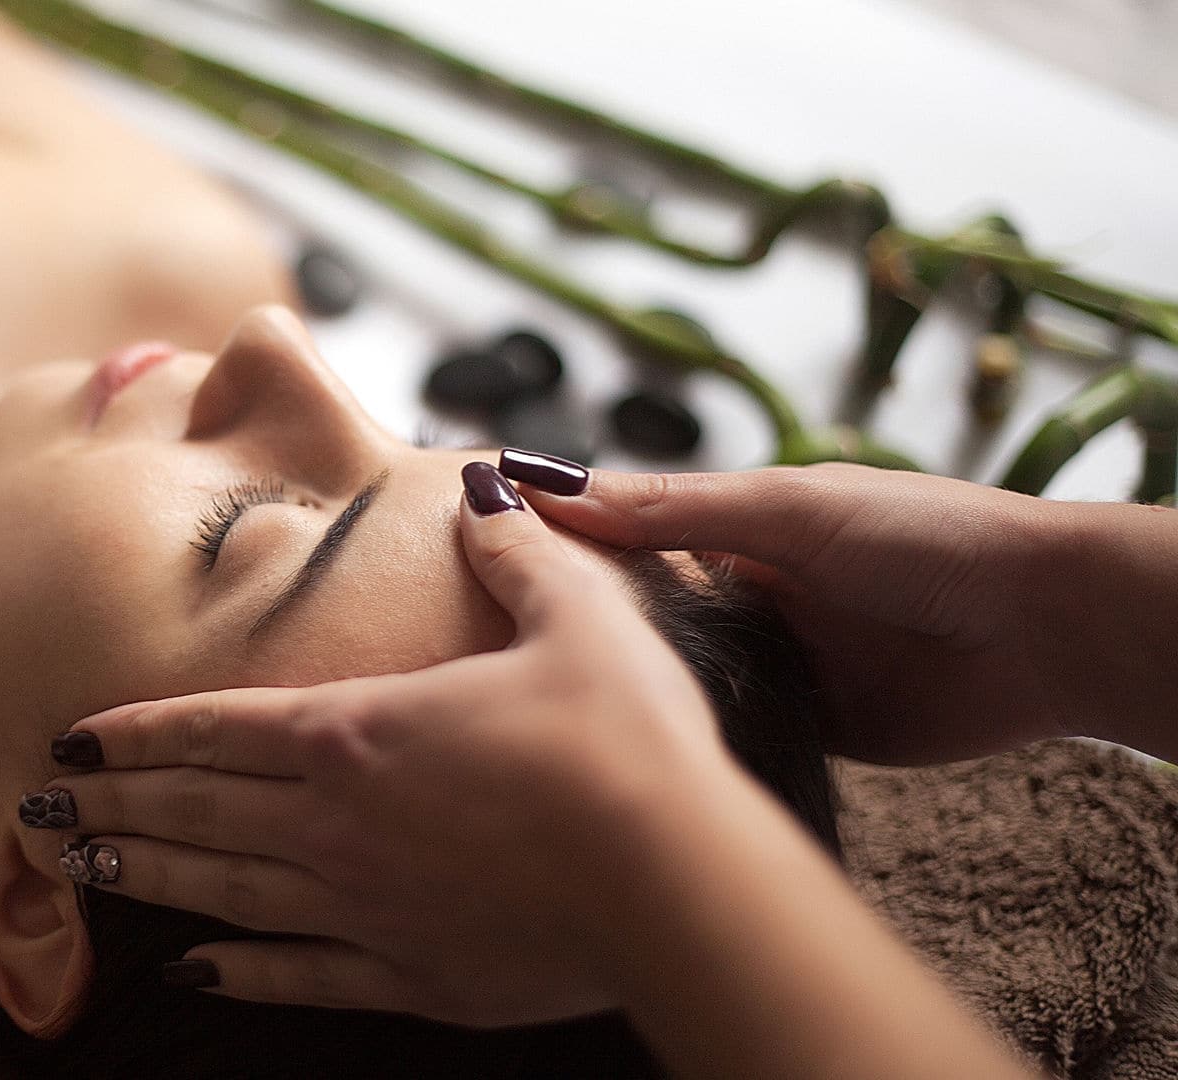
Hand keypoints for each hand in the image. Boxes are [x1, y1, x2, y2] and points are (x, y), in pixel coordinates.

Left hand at [34, 463, 755, 1027]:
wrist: (680, 884)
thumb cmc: (626, 740)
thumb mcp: (574, 613)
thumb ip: (512, 550)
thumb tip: (480, 490)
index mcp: (357, 730)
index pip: (212, 727)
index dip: (133, 731)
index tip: (67, 738)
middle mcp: (336, 823)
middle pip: (193, 812)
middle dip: (108, 807)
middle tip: (33, 809)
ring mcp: (365, 907)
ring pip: (221, 893)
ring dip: (145, 880)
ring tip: (79, 873)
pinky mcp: (410, 975)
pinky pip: (295, 976)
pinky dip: (236, 972)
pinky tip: (191, 973)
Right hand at [525, 463, 1090, 764]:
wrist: (1041, 630)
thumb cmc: (926, 537)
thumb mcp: (781, 508)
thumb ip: (667, 509)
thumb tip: (544, 483)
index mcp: (734, 529)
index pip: (620, 534)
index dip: (551, 541)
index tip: (465, 545)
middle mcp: (740, 597)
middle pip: (634, 613)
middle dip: (573, 626)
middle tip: (481, 651)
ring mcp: (768, 666)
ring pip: (670, 679)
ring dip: (624, 688)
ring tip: (531, 705)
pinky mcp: (799, 729)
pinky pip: (722, 735)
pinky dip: (682, 739)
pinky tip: (622, 752)